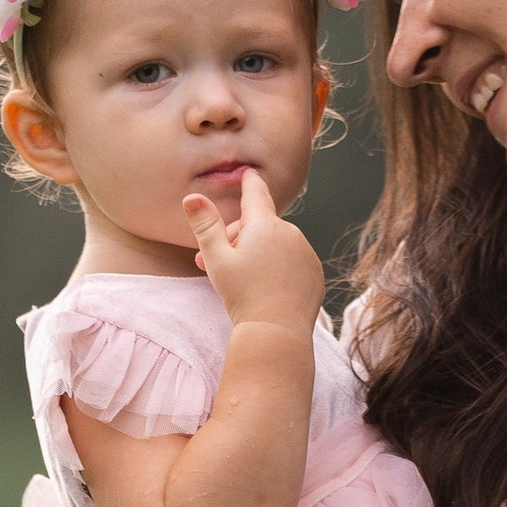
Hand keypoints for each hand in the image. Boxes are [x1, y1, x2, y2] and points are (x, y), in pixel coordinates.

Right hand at [183, 168, 326, 340]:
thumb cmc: (243, 295)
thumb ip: (205, 226)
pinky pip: (293, 262)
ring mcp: (306, 253)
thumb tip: (192, 197)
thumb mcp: (216, 259)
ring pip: (276, 245)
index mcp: (265, 225)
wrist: (277, 332)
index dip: (249, 182)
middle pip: (259, 227)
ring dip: (257, 254)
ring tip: (241, 280)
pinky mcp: (315, 273)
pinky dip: (279, 269)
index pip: (256, 194)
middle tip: (213, 264)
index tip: (249, 173)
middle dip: (237, 239)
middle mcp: (290, 233)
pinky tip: (266, 288)